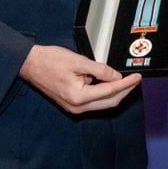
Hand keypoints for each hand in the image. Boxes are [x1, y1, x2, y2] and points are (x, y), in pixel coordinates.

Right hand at [18, 44, 139, 114]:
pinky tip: (110, 84)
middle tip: (135, 80)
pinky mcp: (72, 104)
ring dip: (115, 93)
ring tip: (127, 82)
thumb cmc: (50, 61)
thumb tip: (116, 77)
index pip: (110, 91)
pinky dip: (104, 94)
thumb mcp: (78, 61)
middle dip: (124, 91)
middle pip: (109, 102)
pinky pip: (94, 102)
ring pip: (102, 104)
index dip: (126, 84)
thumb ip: (100, 70)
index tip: (137, 77)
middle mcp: (77, 107)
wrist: (30, 64)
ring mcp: (74, 107)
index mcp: (78, 97)